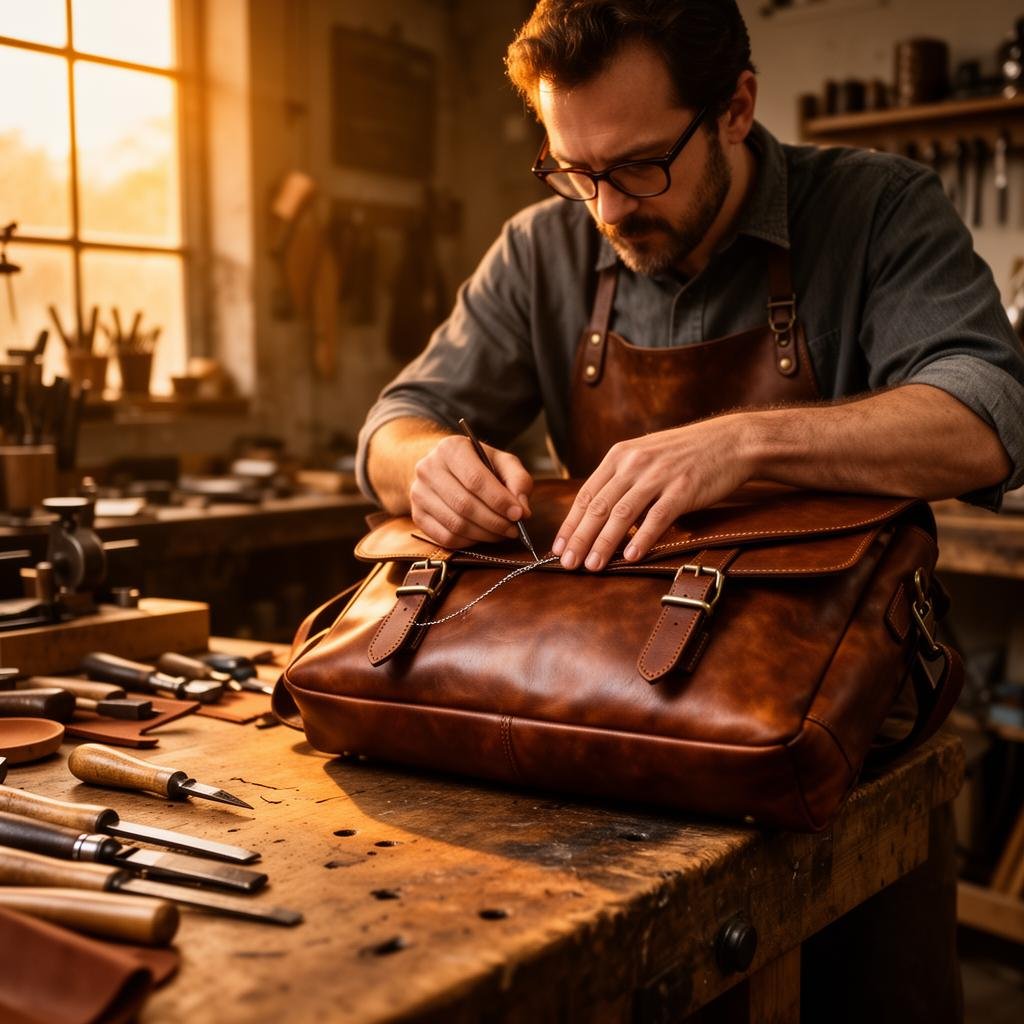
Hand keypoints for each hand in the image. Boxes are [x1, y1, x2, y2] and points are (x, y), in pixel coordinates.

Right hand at [410, 435, 533, 548]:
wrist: (443, 468)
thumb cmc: (478, 465)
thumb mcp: (502, 462)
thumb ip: (518, 480)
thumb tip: (522, 510)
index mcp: (450, 448)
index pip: (475, 480)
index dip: (499, 501)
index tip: (519, 514)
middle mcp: (428, 468)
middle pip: (464, 504)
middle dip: (494, 521)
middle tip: (514, 529)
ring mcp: (419, 493)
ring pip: (455, 524)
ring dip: (484, 534)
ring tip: (502, 533)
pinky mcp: (417, 515)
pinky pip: (445, 538)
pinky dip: (469, 542)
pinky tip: (483, 536)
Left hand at [553, 416, 752, 570]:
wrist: (730, 440)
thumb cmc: (685, 454)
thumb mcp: (645, 458)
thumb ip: (622, 483)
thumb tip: (602, 520)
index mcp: (619, 456)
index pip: (586, 494)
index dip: (570, 524)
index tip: (557, 548)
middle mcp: (634, 463)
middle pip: (598, 507)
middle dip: (579, 539)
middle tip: (567, 564)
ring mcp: (658, 476)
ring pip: (622, 514)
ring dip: (604, 543)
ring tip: (592, 566)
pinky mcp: (683, 489)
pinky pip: (657, 517)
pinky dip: (642, 539)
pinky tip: (630, 557)